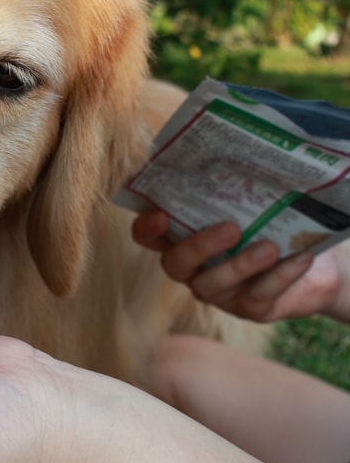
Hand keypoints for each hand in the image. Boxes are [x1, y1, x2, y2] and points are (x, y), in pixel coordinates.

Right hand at [132, 209, 349, 322]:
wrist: (315, 261)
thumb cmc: (274, 223)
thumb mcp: (254, 205)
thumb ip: (235, 189)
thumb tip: (233, 153)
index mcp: (183, 239)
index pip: (147, 237)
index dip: (146, 229)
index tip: (160, 214)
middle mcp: (193, 269)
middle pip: (176, 264)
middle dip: (199, 247)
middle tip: (231, 228)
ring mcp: (219, 292)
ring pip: (212, 286)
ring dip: (240, 266)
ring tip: (269, 248)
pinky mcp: (250, 308)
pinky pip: (258, 296)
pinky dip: (280, 277)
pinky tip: (300, 258)